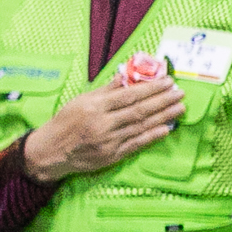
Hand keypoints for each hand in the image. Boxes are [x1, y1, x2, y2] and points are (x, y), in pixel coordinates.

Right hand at [21, 75, 183, 182]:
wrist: (51, 150)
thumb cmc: (66, 122)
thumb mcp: (81, 100)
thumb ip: (105, 90)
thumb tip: (125, 76)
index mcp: (95, 107)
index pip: (129, 95)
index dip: (151, 88)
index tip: (168, 81)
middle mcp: (103, 123)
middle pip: (139, 110)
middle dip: (162, 100)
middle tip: (180, 93)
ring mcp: (108, 141)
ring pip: (141, 126)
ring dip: (163, 117)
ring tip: (180, 108)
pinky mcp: (112, 155)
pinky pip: (136, 144)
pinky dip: (152, 136)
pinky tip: (166, 129)